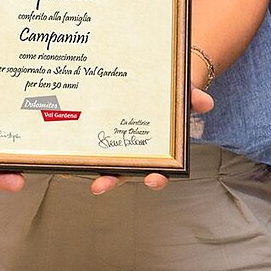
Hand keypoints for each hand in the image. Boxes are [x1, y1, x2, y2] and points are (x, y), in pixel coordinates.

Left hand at [87, 84, 212, 194]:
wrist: (151, 83)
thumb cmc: (168, 97)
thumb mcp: (182, 96)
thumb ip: (192, 99)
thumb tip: (206, 103)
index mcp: (156, 152)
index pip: (158, 172)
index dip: (155, 179)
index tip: (152, 180)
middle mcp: (132, 154)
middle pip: (121, 174)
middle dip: (109, 181)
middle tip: (98, 187)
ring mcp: (112, 146)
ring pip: (100, 163)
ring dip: (89, 170)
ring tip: (77, 174)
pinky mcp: (96, 134)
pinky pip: (86, 144)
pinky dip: (76, 148)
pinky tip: (64, 148)